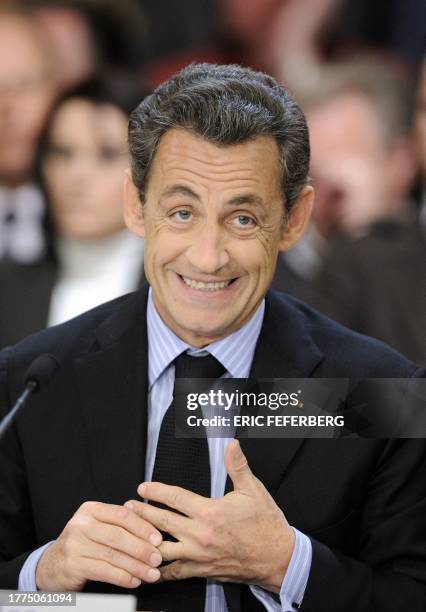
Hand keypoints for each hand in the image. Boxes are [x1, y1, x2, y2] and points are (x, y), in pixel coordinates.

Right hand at [36, 501, 162, 590]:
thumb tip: (153, 533)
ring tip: (151, 574)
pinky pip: (103, 571)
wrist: (51, 565)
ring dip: (135, 566)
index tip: (158, 539)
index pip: (122, 515)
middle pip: (118, 535)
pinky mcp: (73, 565)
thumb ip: (119, 526)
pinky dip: (122, 577)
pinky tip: (134, 581)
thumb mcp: (97, 527)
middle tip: (157, 558)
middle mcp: (81, 524)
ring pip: (112, 555)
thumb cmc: (83, 545)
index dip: (142, 527)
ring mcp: (75, 544)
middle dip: (141, 548)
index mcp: (91, 509)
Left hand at [125, 440, 294, 593]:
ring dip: (144, 540)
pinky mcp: (201, 571)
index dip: (156, 490)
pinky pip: (174, 572)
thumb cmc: (266, 523)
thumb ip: (238, 466)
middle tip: (126, 507)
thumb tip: (232, 443)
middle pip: (162, 522)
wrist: (277, 558)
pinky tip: (147, 566)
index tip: (143, 487)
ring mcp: (199, 555)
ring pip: (163, 548)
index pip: (175, 498)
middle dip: (141, 513)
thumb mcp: (253, 490)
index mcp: (210, 512)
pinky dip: (158, 569)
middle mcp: (200, 535)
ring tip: (130, 533)